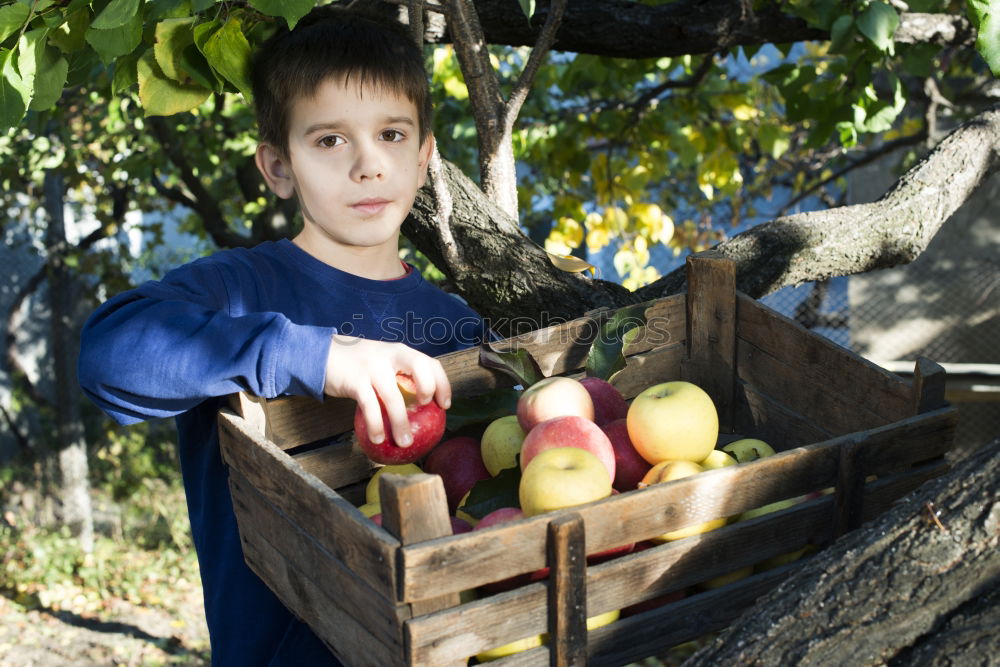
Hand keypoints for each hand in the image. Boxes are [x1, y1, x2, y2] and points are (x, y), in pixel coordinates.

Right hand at [323, 335, 450, 447]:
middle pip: (420, 367)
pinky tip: (378, 439)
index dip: (442, 384)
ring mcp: (372, 367)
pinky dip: (375, 425)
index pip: (430, 363)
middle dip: (428, 389)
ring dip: (400, 423)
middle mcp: (390, 356)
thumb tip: (418, 409)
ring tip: (404, 442)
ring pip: (393, 397)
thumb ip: (398, 376)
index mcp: (401, 352)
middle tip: (426, 409)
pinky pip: (370, 407)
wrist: (322, 355)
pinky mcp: (355, 381)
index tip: (444, 405)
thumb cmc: (358, 365)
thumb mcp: (382, 362)